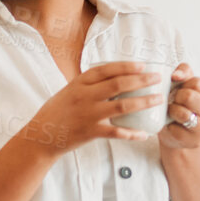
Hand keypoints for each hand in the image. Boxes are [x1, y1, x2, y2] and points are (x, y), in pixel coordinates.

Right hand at [25, 61, 162, 152]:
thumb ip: (89, 85)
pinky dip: (132, 133)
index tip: (143, 65)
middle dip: (142, 80)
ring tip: (158, 100)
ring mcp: (88, 114)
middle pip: (119, 84)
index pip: (107, 69)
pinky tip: (144, 134)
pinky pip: (116, 132)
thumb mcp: (70, 91)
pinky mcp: (91, 132)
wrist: (40, 135)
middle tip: (157, 78)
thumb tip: (113, 76)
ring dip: (143, 102)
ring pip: (122, 105)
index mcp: (79, 83)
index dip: (127, 66)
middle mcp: (85, 96)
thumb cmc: (56, 112)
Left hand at [158, 64, 199, 150]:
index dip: (184, 84)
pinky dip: (168, 125)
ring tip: (172, 112)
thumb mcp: (185, 86)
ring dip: (171, 110)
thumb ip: (184, 72)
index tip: (180, 89)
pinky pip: (175, 128)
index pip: (198, 83)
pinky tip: (171, 124)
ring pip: (182, 113)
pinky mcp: (192, 140)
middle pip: (189, 96)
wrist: (176, 135)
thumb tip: (176, 75)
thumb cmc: (181, 107)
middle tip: (174, 101)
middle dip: (176, 97)